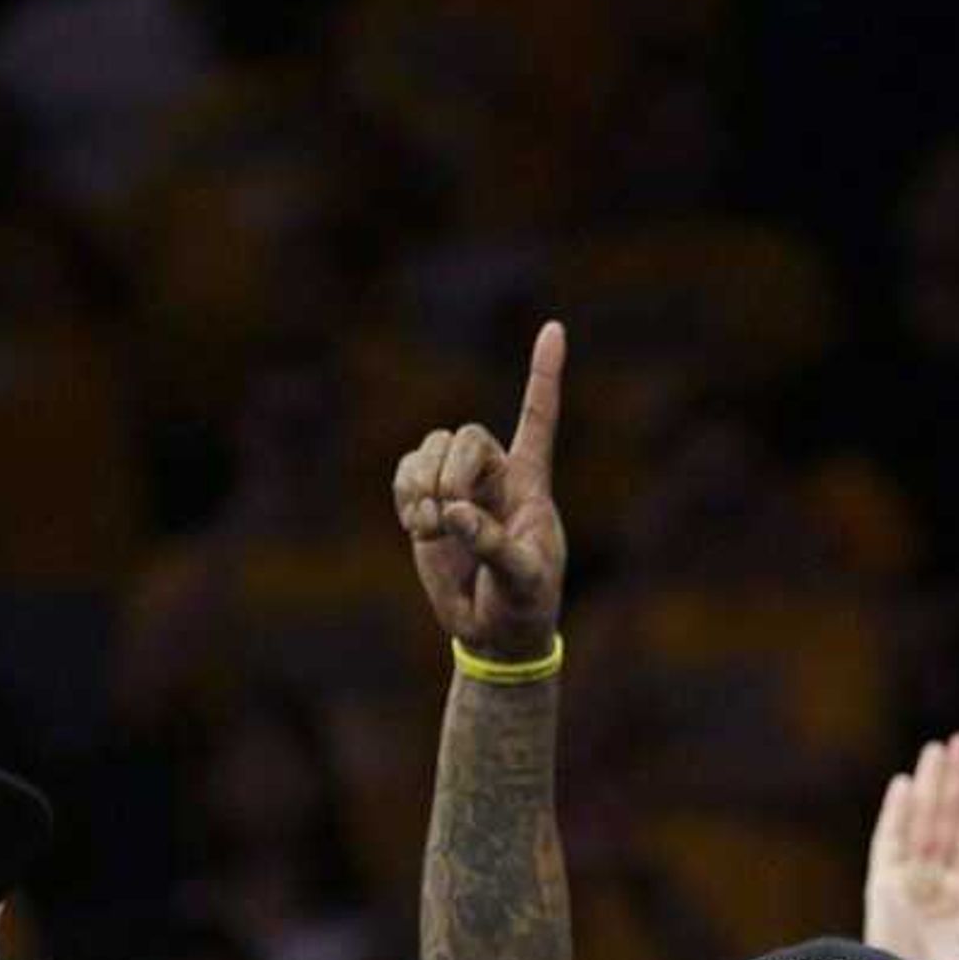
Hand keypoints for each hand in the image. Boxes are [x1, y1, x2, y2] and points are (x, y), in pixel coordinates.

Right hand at [394, 322, 566, 659]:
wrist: (494, 632)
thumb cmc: (525, 604)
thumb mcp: (523, 580)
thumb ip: (494, 545)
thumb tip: (457, 513)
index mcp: (530, 482)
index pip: (538, 417)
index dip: (543, 374)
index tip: (554, 327)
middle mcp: (493, 474)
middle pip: (463, 434)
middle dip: (450, 472)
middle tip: (450, 517)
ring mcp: (456, 487)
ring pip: (428, 449)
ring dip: (422, 484)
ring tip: (431, 527)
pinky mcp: (426, 506)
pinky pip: (405, 474)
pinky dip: (404, 494)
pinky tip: (418, 526)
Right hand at [862, 736, 958, 959]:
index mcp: (949, 907)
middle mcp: (923, 891)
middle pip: (940, 823)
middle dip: (951, 783)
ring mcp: (901, 887)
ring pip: (919, 823)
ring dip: (930, 785)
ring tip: (940, 746)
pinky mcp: (882, 889)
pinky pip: (890, 842)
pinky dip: (896, 813)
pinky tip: (905, 781)